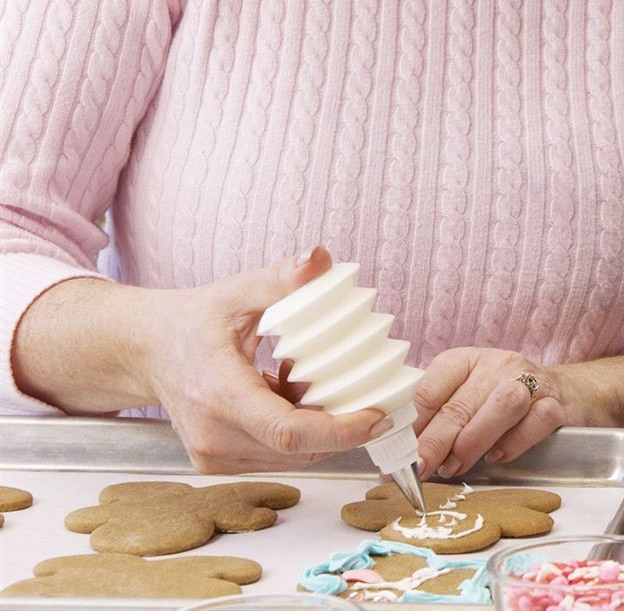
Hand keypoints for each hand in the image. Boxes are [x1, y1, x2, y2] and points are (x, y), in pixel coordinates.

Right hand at [141, 247, 385, 472]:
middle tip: (365, 390)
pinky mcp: (216, 463)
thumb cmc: (192, 321)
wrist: (146, 350)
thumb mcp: (237, 292)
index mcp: (219, 395)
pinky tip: (289, 397)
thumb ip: (281, 279)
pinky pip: (274, 456)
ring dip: (318, 429)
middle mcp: (213, 435)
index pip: (289, 432)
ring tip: (311, 383)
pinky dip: (296, 433)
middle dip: (341, 426)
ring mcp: (212, 455)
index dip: (340, 431)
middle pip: (298, 449)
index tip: (378, 416)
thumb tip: (320, 259)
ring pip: (291, 457)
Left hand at [412, 348, 617, 478]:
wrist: (563, 391)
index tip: (398, 454)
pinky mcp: (556, 404)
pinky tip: (498, 456)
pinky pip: (536, 421)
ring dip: (473, 441)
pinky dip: (515, 442)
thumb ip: (437, 420)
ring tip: (456, 466)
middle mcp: (498, 365)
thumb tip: (401, 456)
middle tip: (420, 469)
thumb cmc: (500, 399)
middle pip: (461, 404)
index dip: (411, 424)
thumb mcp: (466, 397)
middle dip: (435, 442)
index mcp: (466, 361)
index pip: (431, 387)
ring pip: (500, 406)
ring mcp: (531, 382)